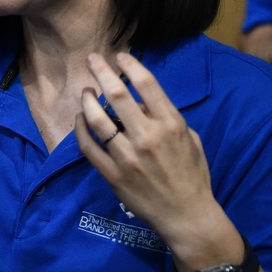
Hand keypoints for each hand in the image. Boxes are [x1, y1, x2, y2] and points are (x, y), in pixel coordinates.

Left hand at [74, 52, 222, 243]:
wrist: (186, 216)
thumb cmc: (192, 174)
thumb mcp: (189, 139)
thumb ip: (167, 117)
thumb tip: (141, 100)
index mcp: (170, 125)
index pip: (147, 84)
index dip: (130, 65)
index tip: (120, 56)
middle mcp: (148, 137)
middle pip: (117, 95)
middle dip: (101, 72)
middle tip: (92, 58)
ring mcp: (127, 157)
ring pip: (97, 120)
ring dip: (87, 100)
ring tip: (86, 90)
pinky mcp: (112, 174)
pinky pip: (88, 146)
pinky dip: (80, 129)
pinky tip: (80, 118)